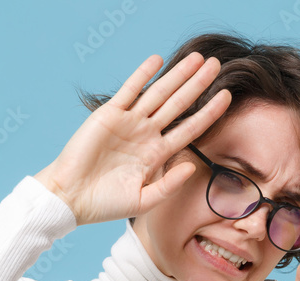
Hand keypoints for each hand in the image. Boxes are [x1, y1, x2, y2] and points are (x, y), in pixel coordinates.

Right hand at [34, 52, 231, 226]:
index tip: (228, 97)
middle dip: (198, 84)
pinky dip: (142, 75)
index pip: (190, 128)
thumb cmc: (106, 204)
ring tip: (198, 58)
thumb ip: (169, 184)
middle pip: (179, 104)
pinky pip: (130, 91)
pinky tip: (158, 61)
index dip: (209, 112)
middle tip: (217, 64)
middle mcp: (146, 134)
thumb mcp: (144, 201)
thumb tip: (192, 166)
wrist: (72, 198)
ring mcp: (129, 122)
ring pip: (159, 93)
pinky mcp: (109, 115)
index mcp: (157, 154)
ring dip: (178, 75)